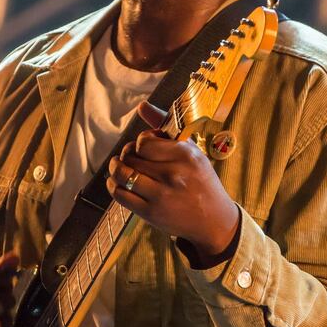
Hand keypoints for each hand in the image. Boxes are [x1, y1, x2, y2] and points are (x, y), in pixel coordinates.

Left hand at [107, 101, 240, 262]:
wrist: (213, 220)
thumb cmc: (200, 181)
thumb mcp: (191, 151)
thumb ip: (165, 127)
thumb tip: (141, 106)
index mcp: (185, 155)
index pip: (144, 142)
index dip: (140, 142)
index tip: (145, 146)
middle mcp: (173, 174)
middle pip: (131, 157)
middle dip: (126, 154)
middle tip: (130, 156)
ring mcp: (161, 195)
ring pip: (122, 174)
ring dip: (115, 167)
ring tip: (119, 165)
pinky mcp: (150, 213)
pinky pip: (120, 194)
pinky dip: (113, 185)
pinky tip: (116, 182)